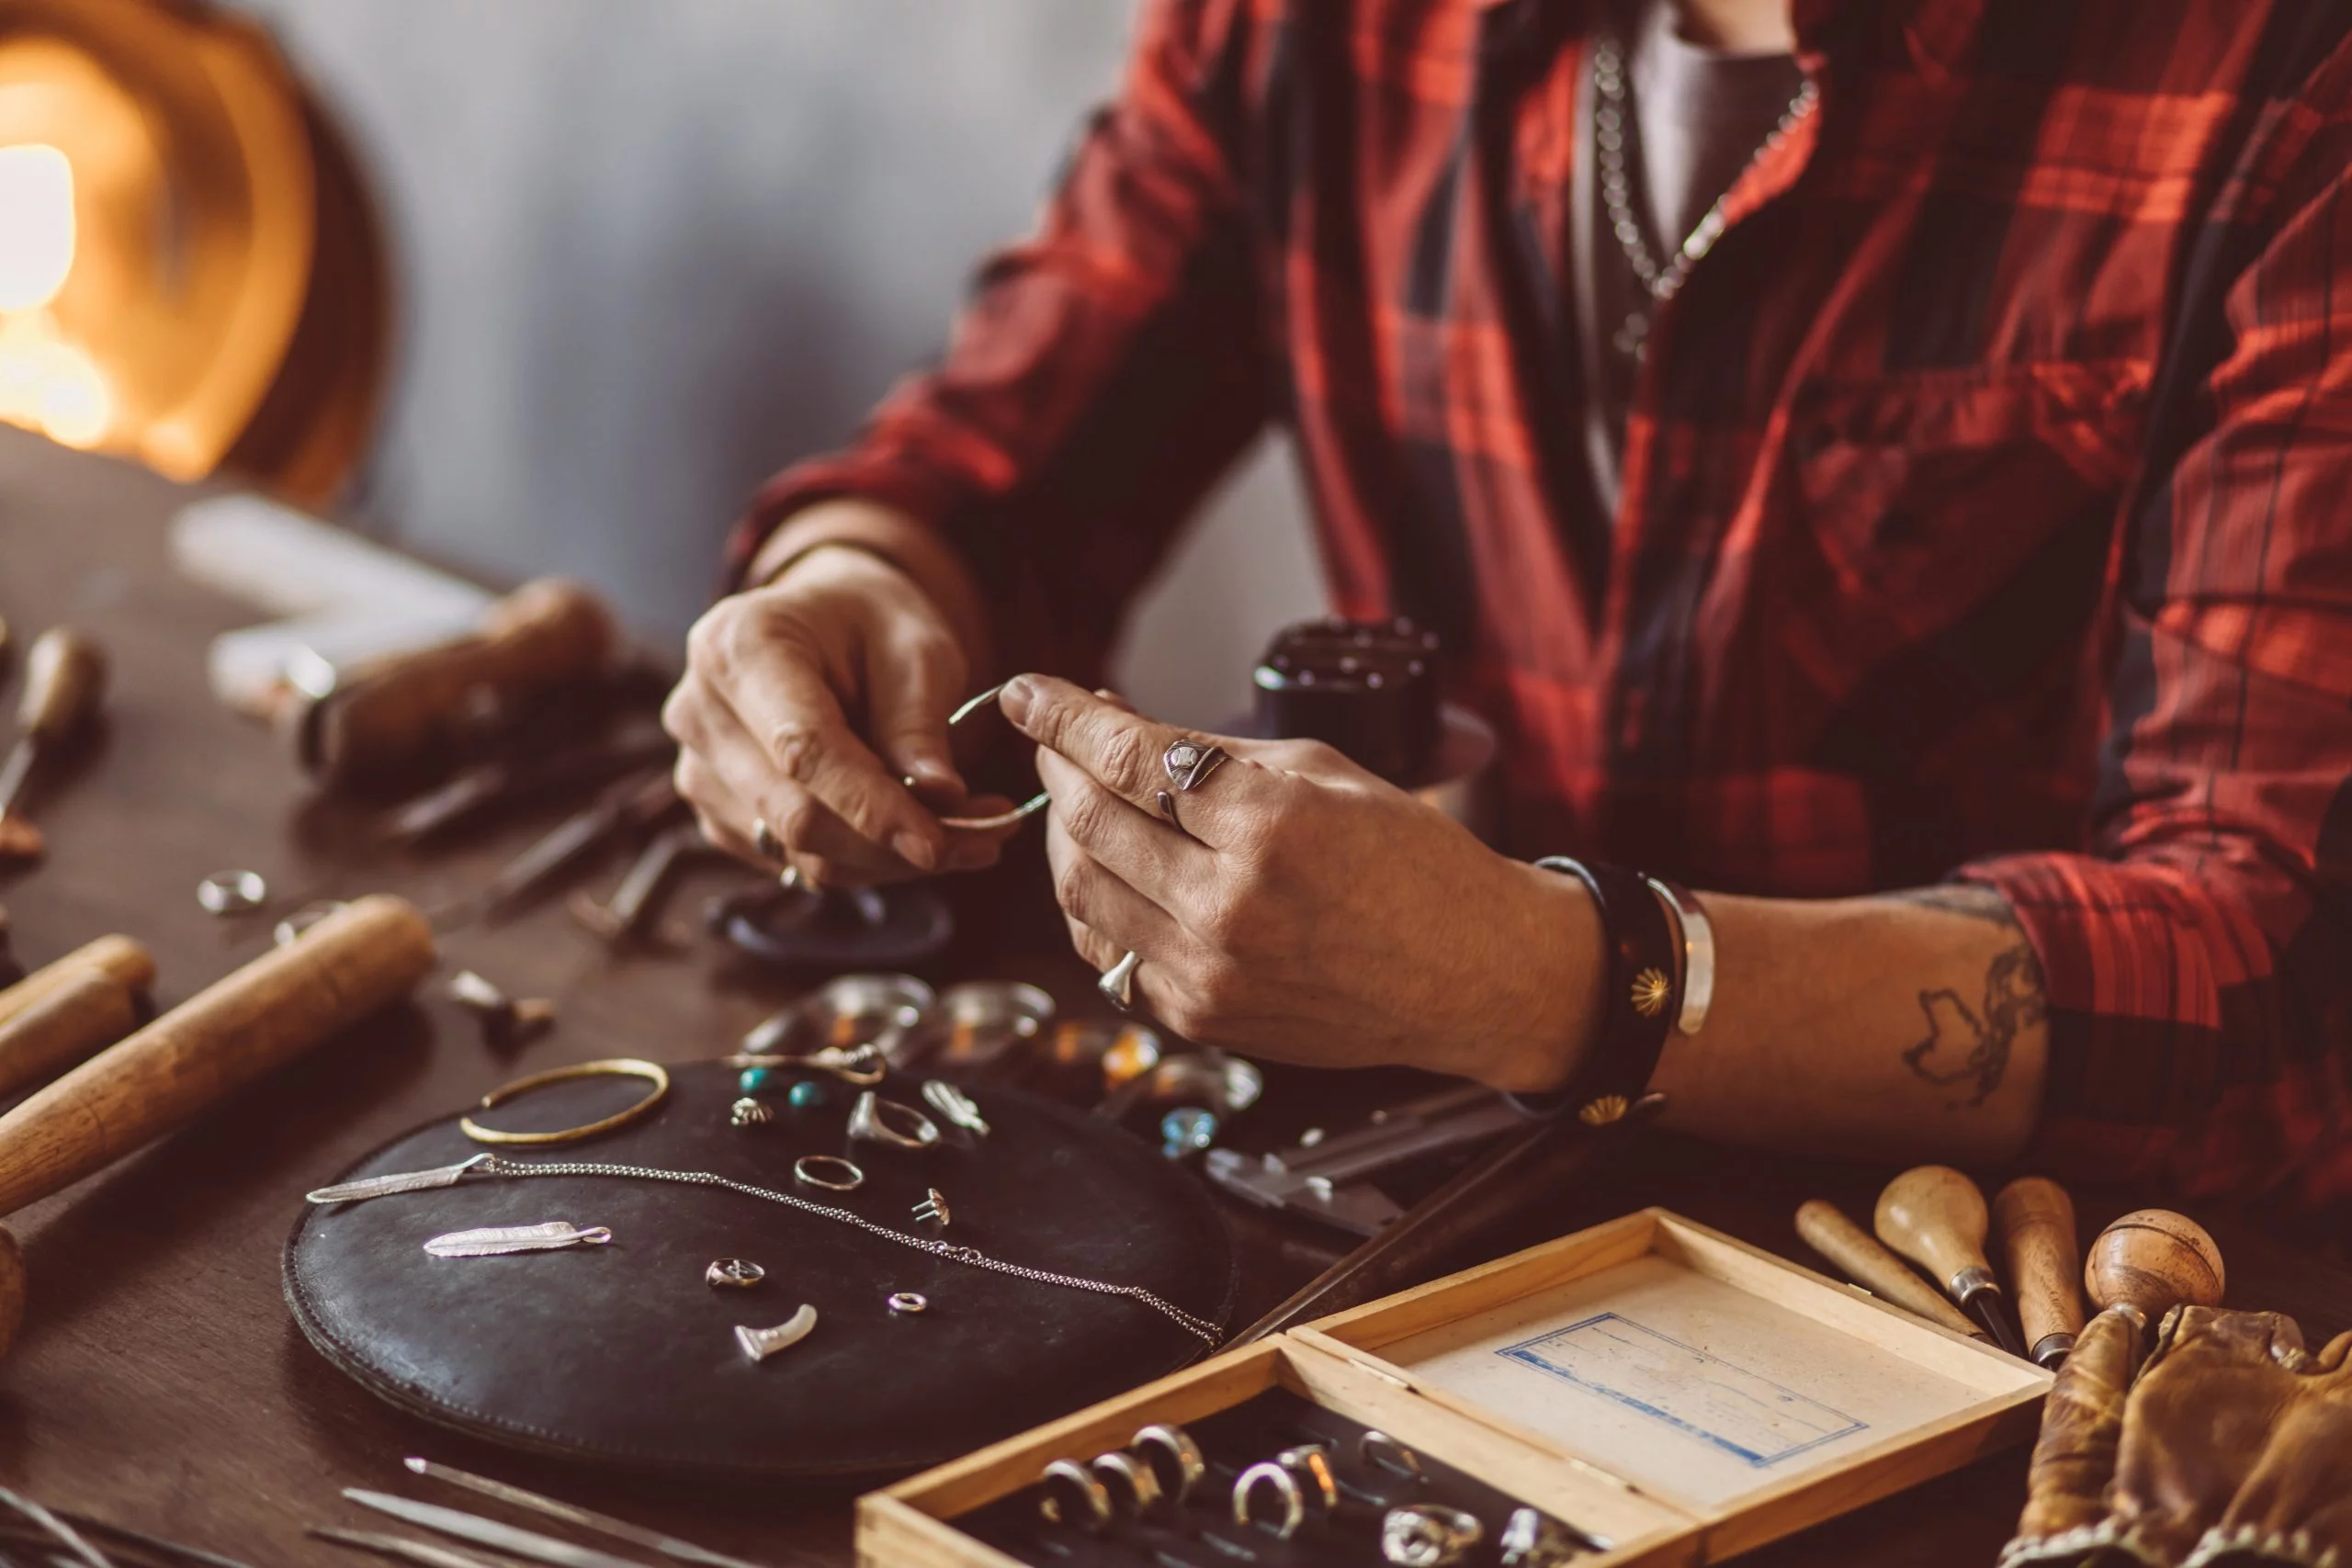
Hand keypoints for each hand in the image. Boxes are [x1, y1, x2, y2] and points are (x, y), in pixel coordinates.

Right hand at [664, 543, 1016, 885]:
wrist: (822, 624)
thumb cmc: (870, 623)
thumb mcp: (914, 647)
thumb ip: (918, 722)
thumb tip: (939, 799)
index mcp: (738, 647)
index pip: (803, 749)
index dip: (871, 806)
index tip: (938, 843)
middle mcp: (699, 711)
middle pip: (794, 814)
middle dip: (892, 843)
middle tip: (983, 839)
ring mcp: (699, 768)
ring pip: (798, 851)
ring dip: (887, 859)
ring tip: (968, 835)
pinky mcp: (717, 810)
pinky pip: (793, 861)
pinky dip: (862, 860)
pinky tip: (912, 832)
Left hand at [1001, 675, 1603, 1088]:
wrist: (1470, 974)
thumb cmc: (1412, 862)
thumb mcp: (1325, 772)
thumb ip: (1213, 753)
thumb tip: (1117, 726)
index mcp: (1270, 826)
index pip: (1130, 758)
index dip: (1064, 717)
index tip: (1028, 692)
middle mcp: (1229, 904)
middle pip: (1091, 821)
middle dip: (1058, 768)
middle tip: (1054, 740)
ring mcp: (1209, 970)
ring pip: (1081, 893)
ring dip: (1063, 837)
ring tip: (1078, 801)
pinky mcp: (1202, 1018)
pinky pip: (1108, 957)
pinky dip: (1092, 907)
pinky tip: (1106, 873)